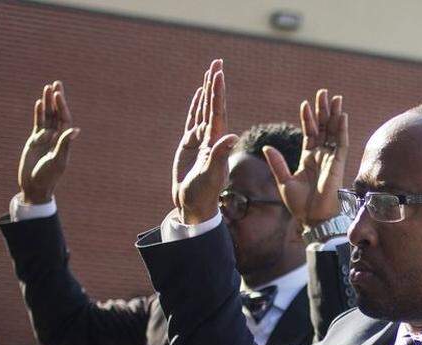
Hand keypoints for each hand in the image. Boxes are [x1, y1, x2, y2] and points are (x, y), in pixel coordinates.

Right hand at [18, 81, 79, 203]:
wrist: (35, 185)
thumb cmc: (49, 175)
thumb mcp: (58, 160)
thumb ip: (65, 144)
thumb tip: (76, 130)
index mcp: (64, 141)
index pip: (64, 119)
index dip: (62, 106)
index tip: (59, 94)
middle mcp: (56, 137)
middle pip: (57, 114)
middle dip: (57, 99)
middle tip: (57, 83)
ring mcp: (45, 138)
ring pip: (47, 116)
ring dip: (48, 103)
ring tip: (47, 88)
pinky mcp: (35, 141)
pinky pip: (38, 123)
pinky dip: (39, 113)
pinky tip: (39, 103)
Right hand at [171, 60, 236, 224]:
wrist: (194, 205)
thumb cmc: (203, 194)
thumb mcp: (212, 175)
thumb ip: (220, 155)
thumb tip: (231, 136)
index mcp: (217, 142)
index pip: (218, 111)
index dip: (218, 91)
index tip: (219, 72)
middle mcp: (212, 138)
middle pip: (213, 105)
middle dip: (214, 84)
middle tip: (217, 62)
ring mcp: (201, 140)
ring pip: (204, 110)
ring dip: (206, 92)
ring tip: (210, 72)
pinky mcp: (190, 145)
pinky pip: (193, 120)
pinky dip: (196, 106)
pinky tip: (197, 96)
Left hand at [266, 89, 348, 228]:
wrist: (312, 218)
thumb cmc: (299, 204)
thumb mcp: (284, 181)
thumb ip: (277, 163)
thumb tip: (266, 146)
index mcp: (308, 158)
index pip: (309, 133)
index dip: (308, 118)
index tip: (306, 104)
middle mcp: (321, 156)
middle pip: (324, 128)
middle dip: (323, 110)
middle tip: (323, 93)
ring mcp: (330, 159)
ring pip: (334, 131)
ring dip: (334, 114)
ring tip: (334, 97)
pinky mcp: (338, 164)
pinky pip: (341, 143)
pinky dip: (342, 129)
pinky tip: (341, 115)